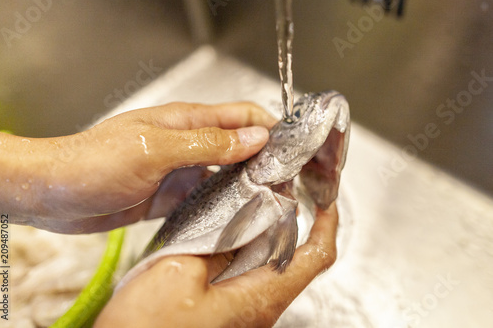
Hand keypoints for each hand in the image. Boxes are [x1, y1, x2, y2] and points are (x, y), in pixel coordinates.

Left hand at [0, 102, 275, 232]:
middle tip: (287, 186)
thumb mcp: (155, 149)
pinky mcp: (170, 197)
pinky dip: (222, 208)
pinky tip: (236, 221)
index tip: (293, 150)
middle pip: (238, 147)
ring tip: (269, 206)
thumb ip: (207, 144)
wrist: (53, 193)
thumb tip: (255, 137)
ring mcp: (180, 171)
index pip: (241, 115)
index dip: (270, 128)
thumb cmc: (94, 162)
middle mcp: (188, 144)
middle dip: (265, 161)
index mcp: (187, 121)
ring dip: (246, 187)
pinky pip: (205, 200)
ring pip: (225, 176)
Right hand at [95, 204, 337, 327]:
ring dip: (262, 235)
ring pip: (267, 268)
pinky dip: (241, 251)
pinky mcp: (224, 315)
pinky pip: (244, 278)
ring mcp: (242, 315)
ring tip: (246, 205)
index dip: (327, 224)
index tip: (325, 200)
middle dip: (289, 222)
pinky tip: (219, 235)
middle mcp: (259, 310)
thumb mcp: (179, 274)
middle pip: (292, 260)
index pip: (315, 257)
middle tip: (275, 191)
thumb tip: (237, 226)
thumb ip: (214, 245)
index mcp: (259, 300)